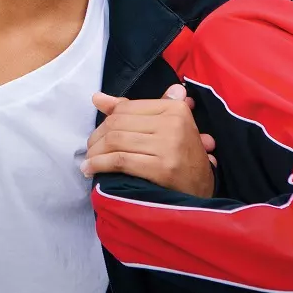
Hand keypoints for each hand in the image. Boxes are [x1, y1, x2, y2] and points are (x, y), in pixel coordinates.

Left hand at [82, 84, 215, 197]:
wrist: (203, 194)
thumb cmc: (181, 159)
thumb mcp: (164, 128)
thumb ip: (132, 110)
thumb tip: (97, 98)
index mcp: (175, 109)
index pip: (126, 107)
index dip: (106, 120)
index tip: (97, 133)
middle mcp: (173, 123)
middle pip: (118, 124)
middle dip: (97, 137)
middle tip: (90, 149)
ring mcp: (169, 145)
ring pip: (116, 141)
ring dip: (95, 153)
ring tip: (88, 161)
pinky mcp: (163, 168)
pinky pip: (121, 161)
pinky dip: (100, 164)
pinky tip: (91, 170)